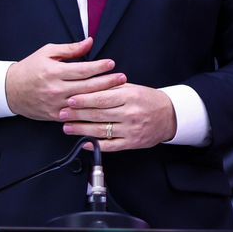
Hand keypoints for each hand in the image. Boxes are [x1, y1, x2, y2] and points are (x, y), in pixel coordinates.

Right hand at [5, 38, 125, 120]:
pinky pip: (77, 115)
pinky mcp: (56, 116)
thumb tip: (90, 43)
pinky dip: (90, 111)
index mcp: (54, 72)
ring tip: (118, 93)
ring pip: (84, 103)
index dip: (99, 67)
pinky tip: (103, 108)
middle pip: (88, 86)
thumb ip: (70, 49)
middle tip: (123, 78)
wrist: (11, 90)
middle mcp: (56, 90)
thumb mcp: (48, 52)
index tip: (112, 63)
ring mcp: (57, 105)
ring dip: (102, 98)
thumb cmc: (30, 68)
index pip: (82, 70)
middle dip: (107, 82)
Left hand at [59, 82, 177, 151]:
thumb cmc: (147, 99)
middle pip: (99, 114)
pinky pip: (110, 146)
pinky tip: (83, 143)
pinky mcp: (132, 143)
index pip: (102, 98)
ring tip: (67, 127)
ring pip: (102, 131)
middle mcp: (130, 114)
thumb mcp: (131, 88)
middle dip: (77, 114)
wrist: (170, 115)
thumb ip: (111, 88)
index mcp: (129, 97)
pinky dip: (95, 145)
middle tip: (62, 114)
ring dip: (81, 130)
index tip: (69, 100)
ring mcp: (131, 130)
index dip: (84, 100)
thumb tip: (88, 85)